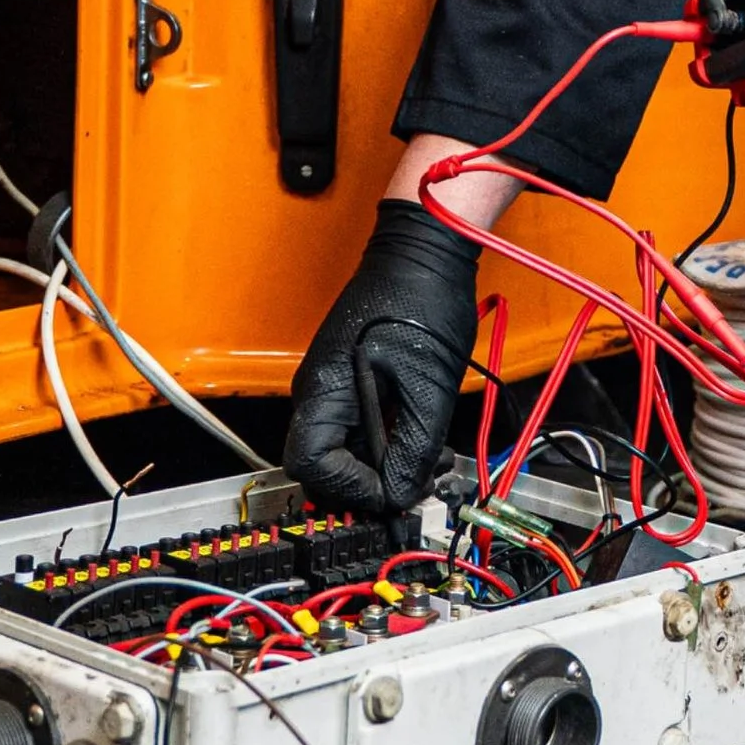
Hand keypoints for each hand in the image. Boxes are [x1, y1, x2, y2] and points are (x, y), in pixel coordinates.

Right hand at [285, 201, 480, 519]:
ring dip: (390, 467)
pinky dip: (394, 444)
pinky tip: (427, 442)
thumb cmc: (420, 298)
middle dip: (373, 483)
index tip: (392, 491)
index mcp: (323, 391)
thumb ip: (413, 446)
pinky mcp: (356, 382)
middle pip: (328, 466)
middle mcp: (320, 393)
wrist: (427, 249)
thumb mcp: (427, 384)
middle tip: (417, 482)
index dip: (351, 488)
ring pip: (351, 453)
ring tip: (433, 461)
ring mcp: (337, 387)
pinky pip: (366, 430)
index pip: (311, 466)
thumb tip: (401, 494)